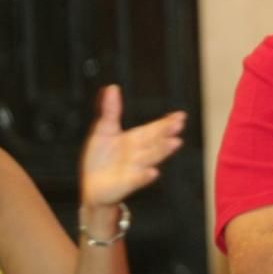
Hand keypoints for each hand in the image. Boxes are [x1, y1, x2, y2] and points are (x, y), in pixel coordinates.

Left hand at [80, 84, 186, 206]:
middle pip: (155, 140)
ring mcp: (136, 168)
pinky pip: (137, 179)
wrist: (92, 186)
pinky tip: (152, 172)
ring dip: (163, 150)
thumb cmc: (100, 158)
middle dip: (167, 133)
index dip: (166, 122)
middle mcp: (140, 152)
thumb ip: (111, 110)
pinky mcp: (127, 183)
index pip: (154, 128)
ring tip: (175, 143)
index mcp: (136, 139)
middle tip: (179, 125)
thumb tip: (112, 87)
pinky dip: (145, 176)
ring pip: (151, 157)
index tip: (180, 116)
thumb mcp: (104, 130)